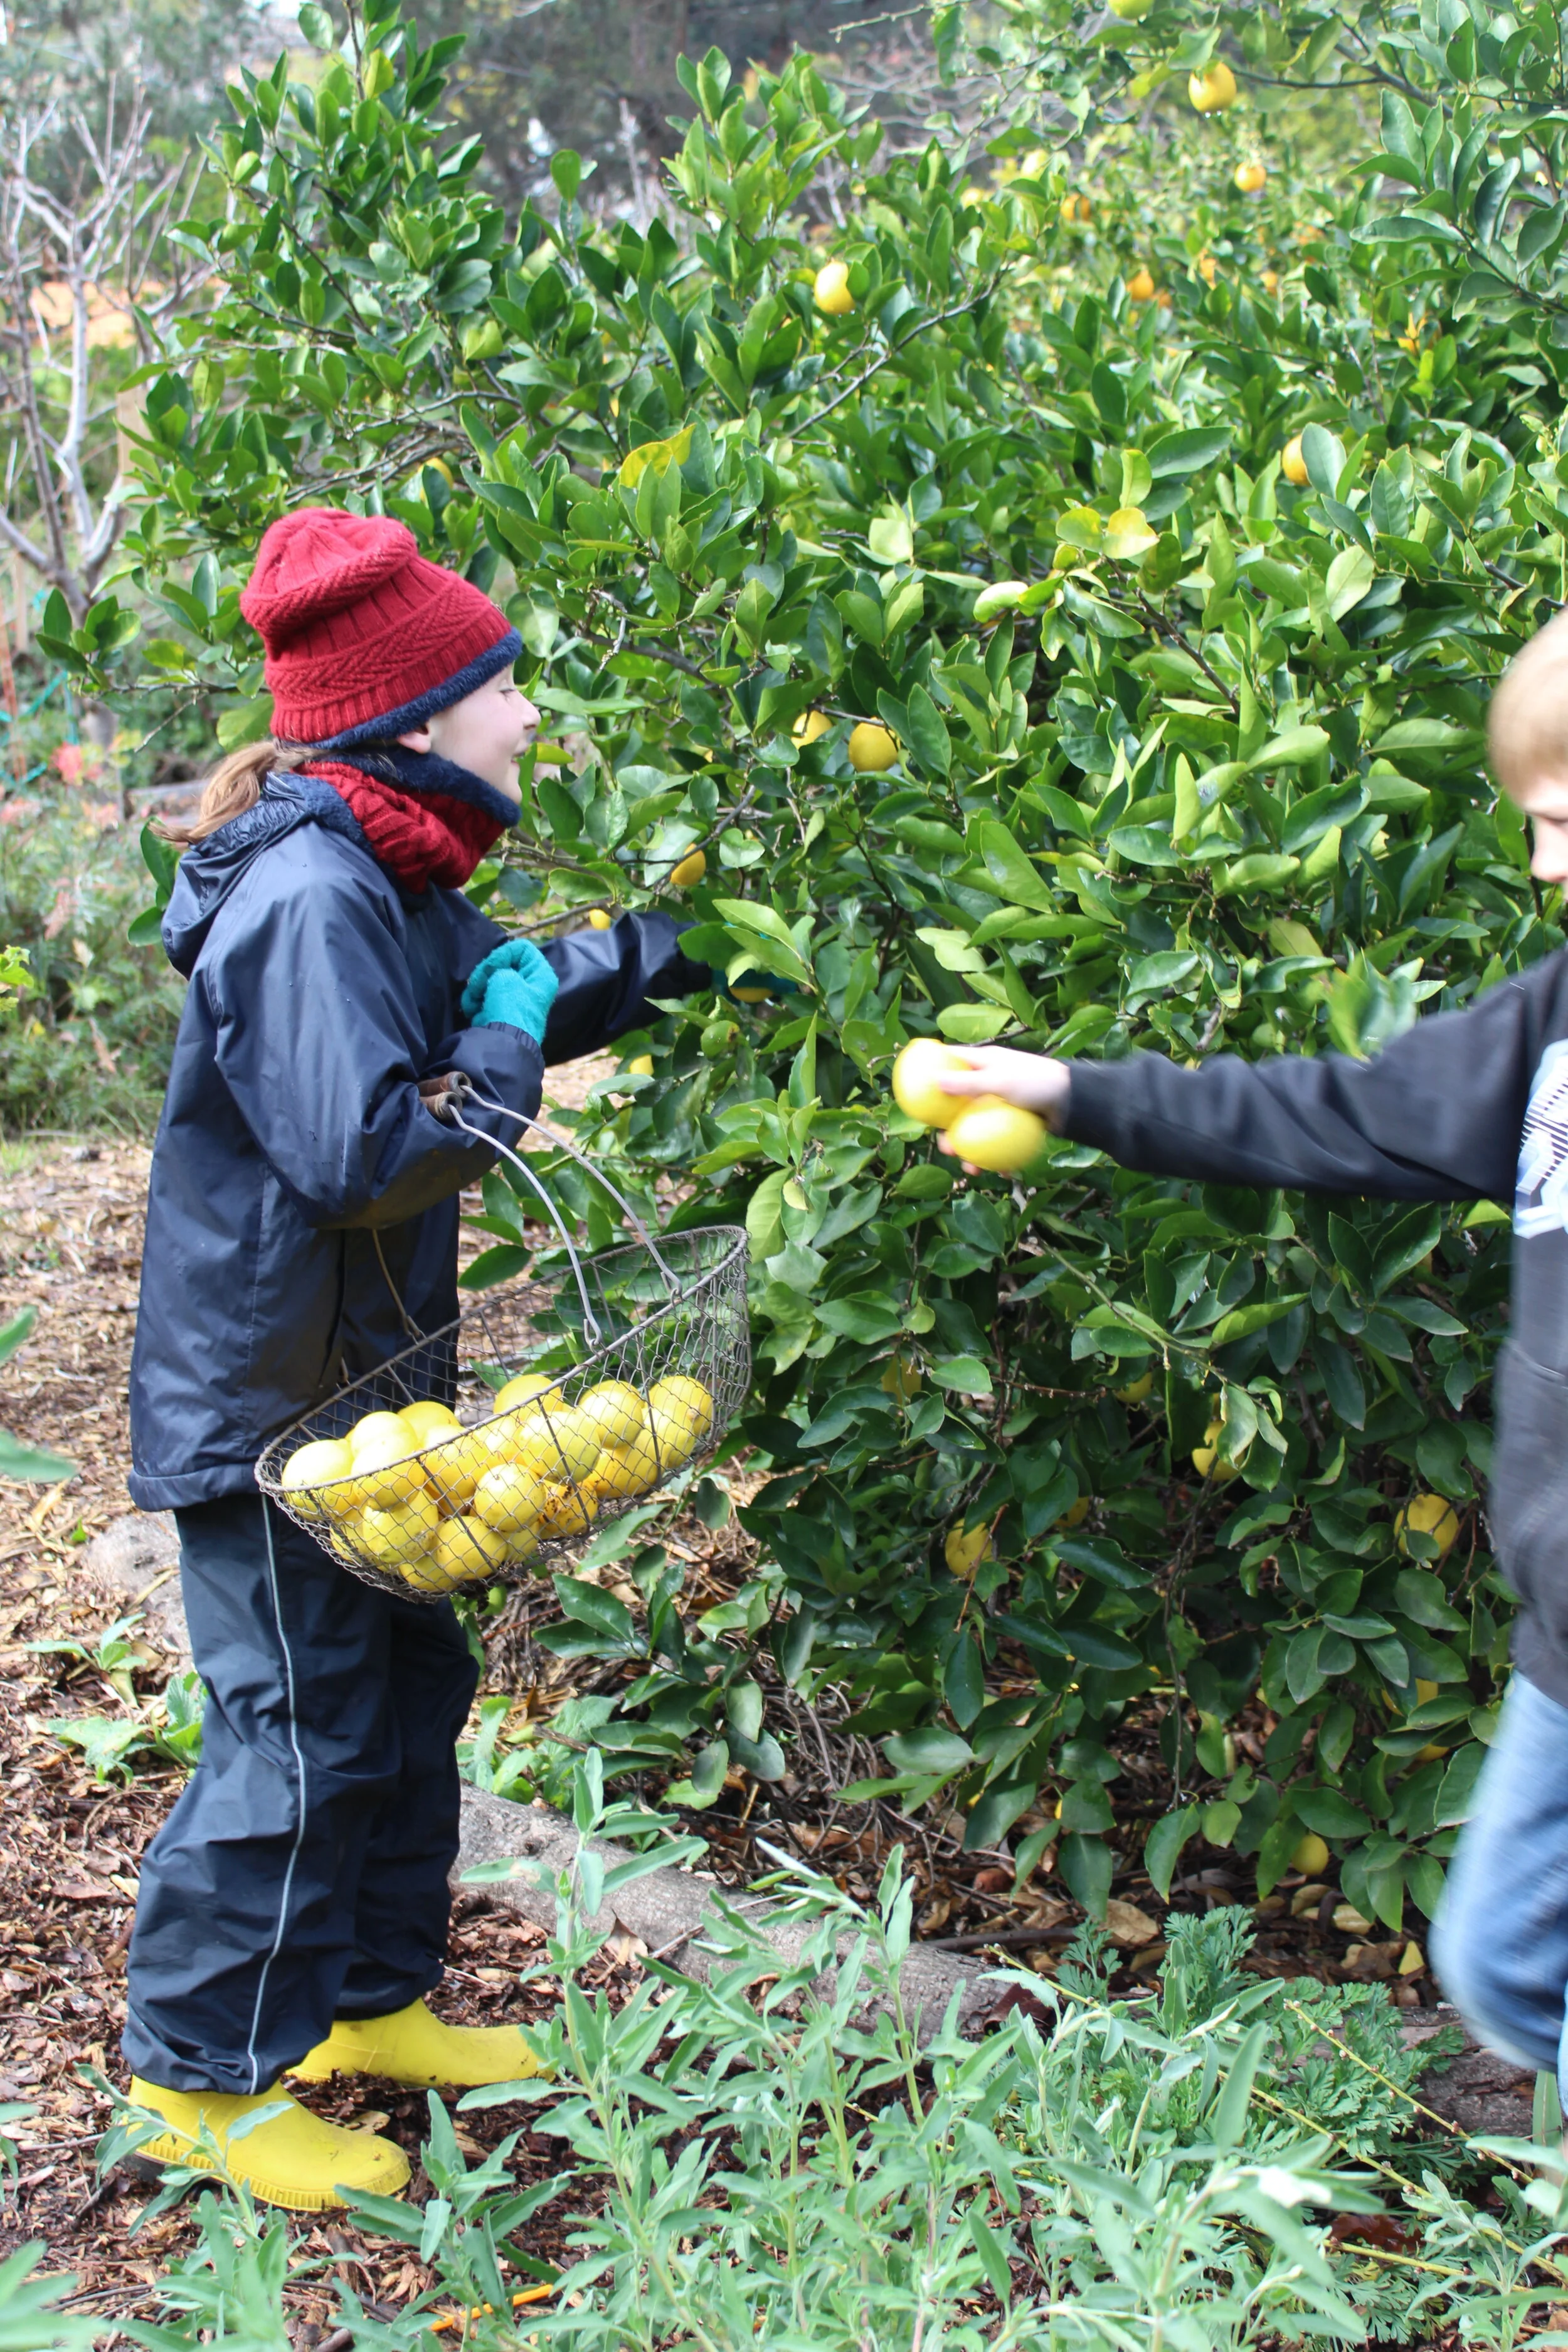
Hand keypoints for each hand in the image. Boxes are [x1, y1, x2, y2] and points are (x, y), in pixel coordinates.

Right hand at [461, 937, 558, 1041]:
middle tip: (477, 984)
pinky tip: (472, 1010)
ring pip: (490, 980)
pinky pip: (484, 997)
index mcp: (541, 975)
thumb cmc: (510, 1007)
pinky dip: (475, 1002)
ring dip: (477, 989)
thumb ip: (498, 967)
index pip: (522, 949)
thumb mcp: (504, 977)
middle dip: (485, 973)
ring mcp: (515, 999)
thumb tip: (492, 978)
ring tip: (472, 1001)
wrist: (502, 1043)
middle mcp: (531, 986)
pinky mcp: (500, 1011)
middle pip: (503, 964)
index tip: (493, 966)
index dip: (504, 953)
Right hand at [933, 1045, 1070, 1160]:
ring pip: (979, 1129)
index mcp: (985, 1063)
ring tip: (970, 1168)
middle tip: (946, 1147)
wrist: (1076, 1101)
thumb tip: (935, 1081)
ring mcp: (1004, 1106)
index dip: (935, 1072)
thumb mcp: (1000, 1079)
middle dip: (951, 1131)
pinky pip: (1001, 1141)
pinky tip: (999, 1172)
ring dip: (973, 1150)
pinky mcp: (1017, 1123)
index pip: (953, 1062)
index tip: (917, 1091)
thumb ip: (968, 1082)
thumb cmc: (1038, 1082)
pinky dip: (998, 1156)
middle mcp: (992, 1083)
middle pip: (961, 1106)